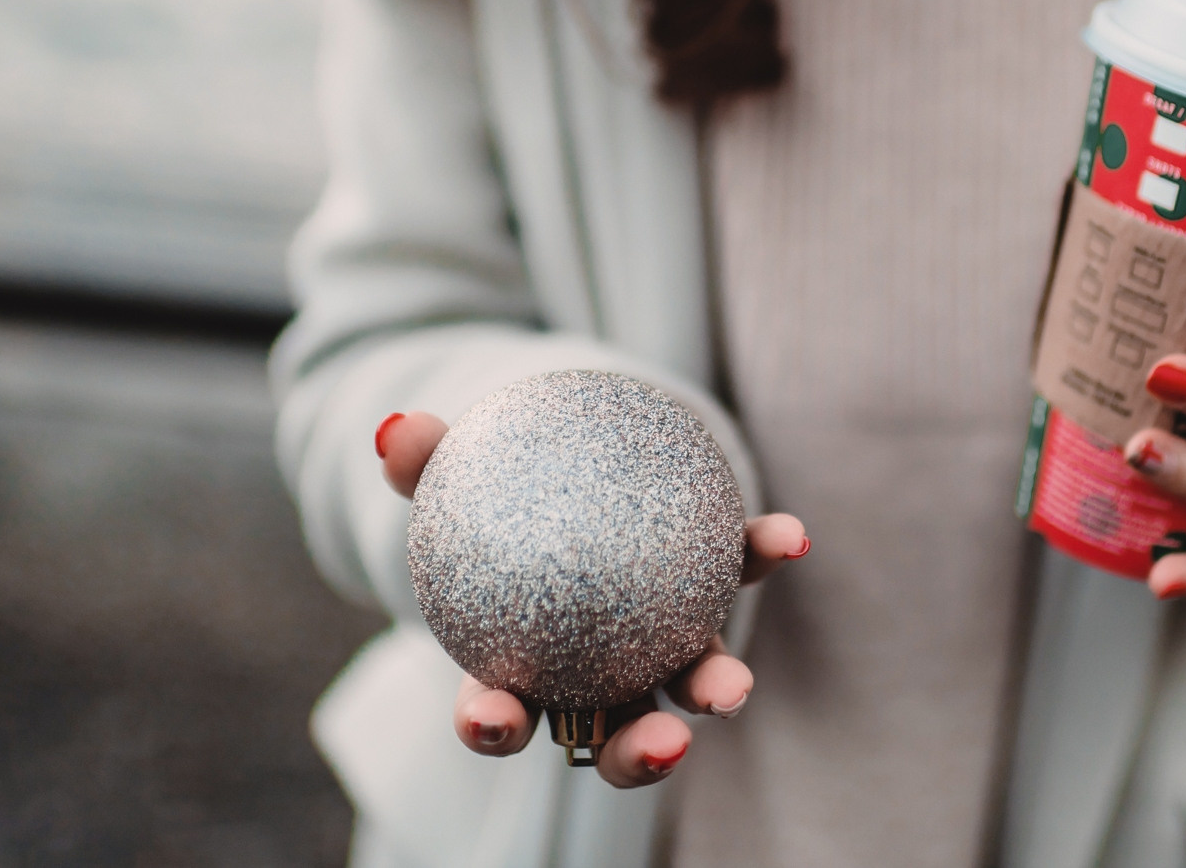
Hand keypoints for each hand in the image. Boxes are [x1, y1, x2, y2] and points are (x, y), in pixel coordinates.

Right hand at [374, 411, 807, 785]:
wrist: (564, 464)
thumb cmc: (491, 488)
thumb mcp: (452, 472)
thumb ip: (422, 461)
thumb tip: (397, 430)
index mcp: (520, 669)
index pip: (499, 714)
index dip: (493, 726)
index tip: (496, 716)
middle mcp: (595, 677)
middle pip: (614, 738)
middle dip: (637, 756)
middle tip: (663, 741)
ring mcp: (659, 646)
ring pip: (687, 686)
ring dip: (713, 690)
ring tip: (732, 687)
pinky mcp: (711, 590)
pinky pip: (738, 574)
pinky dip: (761, 555)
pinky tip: (789, 535)